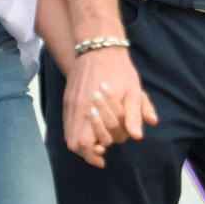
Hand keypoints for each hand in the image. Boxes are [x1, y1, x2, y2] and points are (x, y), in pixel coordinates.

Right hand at [62, 46, 156, 167]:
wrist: (99, 45)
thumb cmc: (119, 69)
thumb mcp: (133, 90)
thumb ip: (135, 114)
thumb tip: (137, 136)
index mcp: (90, 107)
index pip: (82, 143)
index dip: (92, 155)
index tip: (103, 158)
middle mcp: (75, 106)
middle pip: (72, 142)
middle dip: (85, 151)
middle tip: (100, 152)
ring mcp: (69, 101)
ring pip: (68, 132)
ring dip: (80, 141)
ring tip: (96, 142)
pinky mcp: (68, 96)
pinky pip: (67, 121)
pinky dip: (76, 129)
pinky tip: (90, 127)